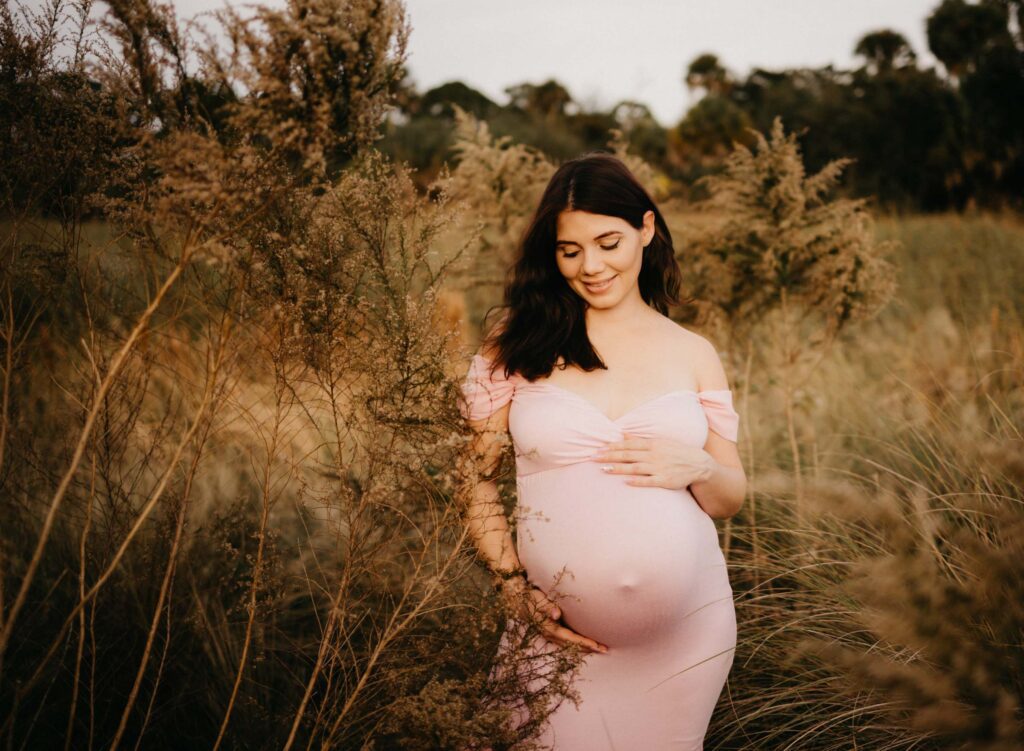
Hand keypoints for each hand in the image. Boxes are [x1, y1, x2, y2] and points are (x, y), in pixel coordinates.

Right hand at [498, 576, 608, 653]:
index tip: (598, 646)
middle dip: (588, 648)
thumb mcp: (539, 599)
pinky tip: (581, 644)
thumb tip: (556, 614)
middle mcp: (549, 634)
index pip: (571, 638)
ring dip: (583, 647)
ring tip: (597, 649)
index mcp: (549, 628)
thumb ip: (547, 606)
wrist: (516, 598)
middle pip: (572, 645)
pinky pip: (564, 641)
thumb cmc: (530, 597)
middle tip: (605, 650)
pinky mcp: (548, 631)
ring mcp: (548, 634)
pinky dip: (575, 644)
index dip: (585, 643)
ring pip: (568, 645)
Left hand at [589, 432, 713, 489]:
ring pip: (635, 468)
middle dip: (610, 456)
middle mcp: (654, 455)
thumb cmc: (676, 452)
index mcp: (653, 444)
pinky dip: (637, 481)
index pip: (629, 444)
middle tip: (594, 458)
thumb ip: (640, 439)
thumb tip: (623, 434)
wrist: (699, 464)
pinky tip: (625, 482)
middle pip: (628, 455)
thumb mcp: (660, 442)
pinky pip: (649, 481)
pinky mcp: (665, 480)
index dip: (613, 447)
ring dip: (619, 468)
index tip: (599, 449)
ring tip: (604, 470)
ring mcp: (659, 467)